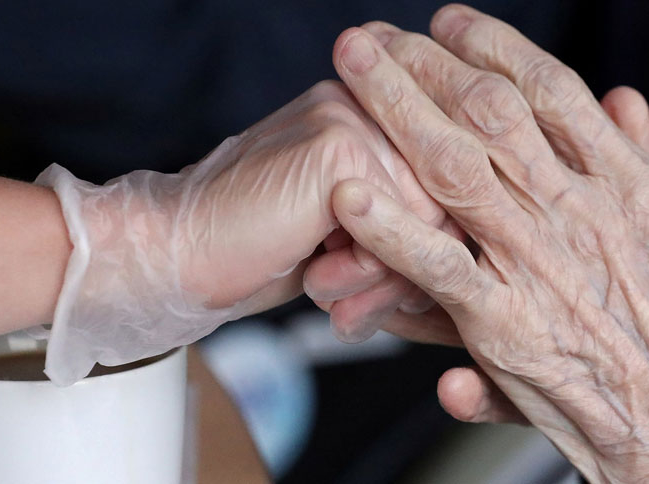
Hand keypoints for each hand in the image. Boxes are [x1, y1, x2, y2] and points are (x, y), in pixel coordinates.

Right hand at [36, 80, 452, 384]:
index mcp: (372, 118)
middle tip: (362, 302)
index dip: (428, 247)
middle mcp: (367, 107)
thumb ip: (405, 221)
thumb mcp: (349, 232)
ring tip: (336, 292)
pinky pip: (398, 226)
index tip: (391, 284)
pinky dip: (365, 270)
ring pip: (430, 219)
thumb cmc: (263, 248)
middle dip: (411, 267)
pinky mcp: (338, 147)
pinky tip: (318, 275)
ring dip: (386, 275)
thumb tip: (467, 247)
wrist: (180, 253)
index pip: (448, 185)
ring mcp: (354, 119)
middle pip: (448, 203)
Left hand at [327, 5, 648, 482]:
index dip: (494, 49)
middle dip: (426, 65)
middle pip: (489, 116)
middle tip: (378, 35)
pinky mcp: (506, 327)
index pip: (552, 94)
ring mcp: (539, 266)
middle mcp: (581, 213)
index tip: (451, 25)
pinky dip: (391, 228)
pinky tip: (350, 194)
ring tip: (353, 72)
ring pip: (455, 171)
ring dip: (396, 113)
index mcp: (631, 186)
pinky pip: (438, 267)